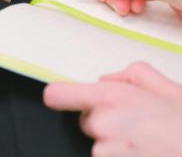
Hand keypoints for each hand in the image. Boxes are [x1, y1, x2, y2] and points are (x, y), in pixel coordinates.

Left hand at [44, 62, 181, 156]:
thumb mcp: (167, 88)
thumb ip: (131, 75)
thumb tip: (107, 79)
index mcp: (110, 99)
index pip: (57, 95)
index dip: (62, 97)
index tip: (66, 98)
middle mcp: (103, 125)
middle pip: (85, 122)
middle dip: (106, 122)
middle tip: (138, 125)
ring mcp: (106, 151)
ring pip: (101, 145)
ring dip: (119, 144)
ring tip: (149, 142)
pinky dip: (125, 156)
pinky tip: (148, 151)